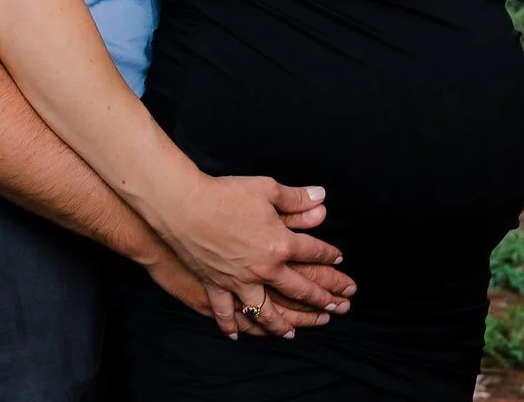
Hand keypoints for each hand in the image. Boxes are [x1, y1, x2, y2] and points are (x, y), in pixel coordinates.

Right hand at [149, 174, 347, 315]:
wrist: (185, 207)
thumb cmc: (226, 195)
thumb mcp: (267, 189)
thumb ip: (296, 198)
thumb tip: (321, 197)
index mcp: (280, 244)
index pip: (312, 252)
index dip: (328, 255)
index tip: (338, 260)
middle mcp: (264, 269)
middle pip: (299, 289)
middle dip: (321, 299)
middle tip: (338, 308)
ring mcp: (239, 281)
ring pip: (265, 312)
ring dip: (281, 325)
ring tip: (292, 334)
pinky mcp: (216, 285)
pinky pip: (225, 312)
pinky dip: (231, 325)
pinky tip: (237, 335)